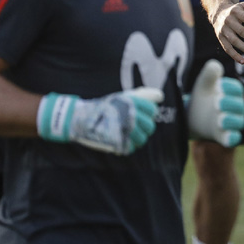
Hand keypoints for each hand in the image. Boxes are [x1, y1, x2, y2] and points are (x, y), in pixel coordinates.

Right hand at [37, 87, 163, 154]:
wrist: (83, 118)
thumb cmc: (106, 106)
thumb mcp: (123, 97)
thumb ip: (142, 96)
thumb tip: (160, 96)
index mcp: (132, 102)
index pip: (152, 110)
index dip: (148, 113)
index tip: (142, 114)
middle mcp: (131, 115)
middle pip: (150, 126)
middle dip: (145, 127)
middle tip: (136, 126)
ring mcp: (125, 130)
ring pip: (142, 139)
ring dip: (138, 138)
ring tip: (129, 134)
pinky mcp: (119, 142)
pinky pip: (132, 147)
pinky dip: (129, 145)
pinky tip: (123, 140)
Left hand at [186, 60, 243, 146]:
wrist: (193, 115)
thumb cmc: (203, 95)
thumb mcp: (204, 82)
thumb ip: (209, 72)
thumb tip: (215, 66)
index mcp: (233, 92)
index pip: (237, 89)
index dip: (229, 87)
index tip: (218, 85)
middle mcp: (236, 108)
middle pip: (239, 105)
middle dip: (229, 103)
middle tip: (216, 100)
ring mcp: (231, 123)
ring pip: (238, 122)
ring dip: (230, 120)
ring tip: (219, 117)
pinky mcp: (225, 137)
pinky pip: (233, 139)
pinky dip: (232, 138)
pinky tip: (227, 136)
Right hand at [212, 0, 243, 63]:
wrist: (218, 13)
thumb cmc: (236, 11)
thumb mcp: (243, 6)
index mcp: (235, 11)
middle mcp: (228, 21)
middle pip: (240, 31)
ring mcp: (223, 30)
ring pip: (234, 41)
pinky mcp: (220, 38)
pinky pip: (227, 48)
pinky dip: (235, 55)